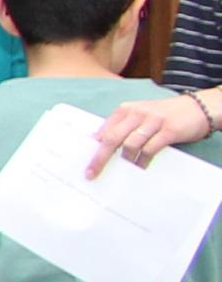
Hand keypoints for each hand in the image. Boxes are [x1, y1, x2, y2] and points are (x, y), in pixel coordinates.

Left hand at [89, 92, 216, 173]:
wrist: (198, 107)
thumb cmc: (165, 115)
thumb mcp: (141, 116)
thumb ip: (123, 127)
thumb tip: (101, 146)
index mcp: (126, 110)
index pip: (104, 130)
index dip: (92, 148)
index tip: (84, 163)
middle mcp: (137, 113)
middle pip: (112, 139)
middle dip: (100, 158)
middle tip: (92, 174)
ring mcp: (153, 121)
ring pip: (130, 144)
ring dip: (124, 161)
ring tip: (123, 172)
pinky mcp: (168, 130)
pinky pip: (150, 149)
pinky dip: (143, 160)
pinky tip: (141, 167)